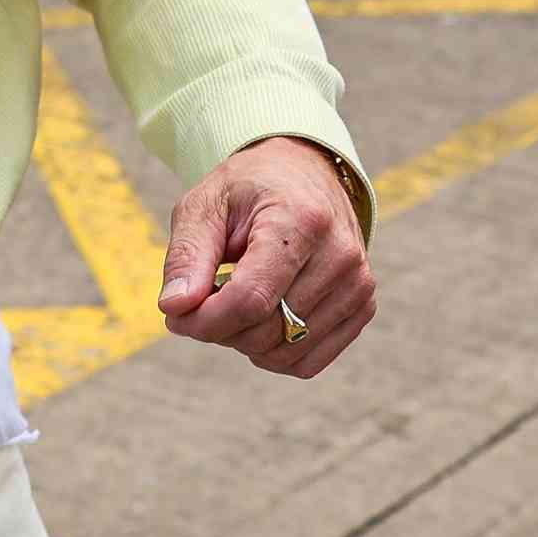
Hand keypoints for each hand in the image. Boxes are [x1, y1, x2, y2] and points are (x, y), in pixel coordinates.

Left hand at [158, 136, 373, 378]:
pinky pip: (308, 361)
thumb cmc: (246, 190)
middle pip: (269, 330)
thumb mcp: (205, 205)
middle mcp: (340, 255)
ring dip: (244, 342)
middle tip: (197, 304)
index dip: (205, 320)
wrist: (302, 175)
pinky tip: (256, 320)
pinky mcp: (362, 306)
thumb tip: (175, 307)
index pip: (251, 298)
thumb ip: (188, 256)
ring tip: (228, 303)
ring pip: (287, 352)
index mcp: (301, 220)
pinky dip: (272, 352)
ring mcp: (358, 284)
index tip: (175, 316)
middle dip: (219, 329)